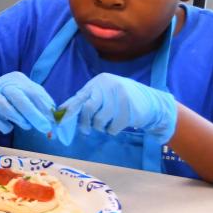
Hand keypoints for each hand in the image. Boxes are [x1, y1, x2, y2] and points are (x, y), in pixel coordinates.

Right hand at [0, 72, 55, 134]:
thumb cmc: (14, 97)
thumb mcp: (29, 96)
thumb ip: (43, 106)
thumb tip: (56, 122)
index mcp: (18, 80)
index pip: (33, 92)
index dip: (44, 108)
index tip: (52, 123)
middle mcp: (3, 84)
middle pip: (16, 95)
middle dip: (32, 113)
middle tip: (45, 128)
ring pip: (1, 104)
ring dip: (16, 118)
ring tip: (26, 125)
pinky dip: (1, 125)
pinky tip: (8, 127)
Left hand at [55, 73, 177, 143]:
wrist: (152, 103)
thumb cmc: (120, 100)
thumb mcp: (102, 94)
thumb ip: (84, 100)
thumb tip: (61, 110)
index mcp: (99, 81)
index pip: (80, 97)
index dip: (70, 111)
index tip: (61, 123)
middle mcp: (109, 84)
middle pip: (88, 108)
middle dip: (85, 122)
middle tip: (87, 130)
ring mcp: (120, 95)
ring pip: (100, 119)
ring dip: (100, 127)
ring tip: (105, 126)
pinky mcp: (130, 108)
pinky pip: (113, 126)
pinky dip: (112, 131)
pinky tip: (115, 128)